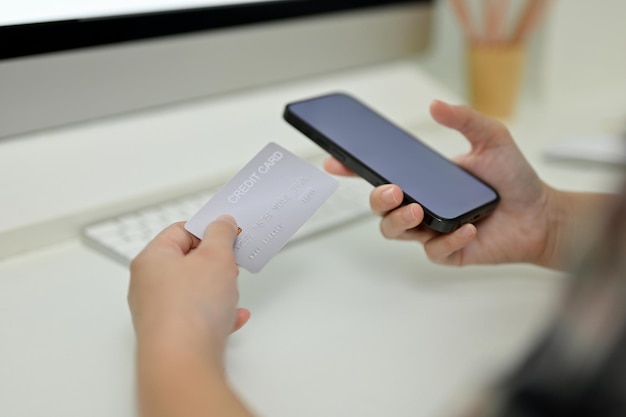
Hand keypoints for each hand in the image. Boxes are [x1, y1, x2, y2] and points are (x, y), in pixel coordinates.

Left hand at [128, 216, 249, 362]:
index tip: (229, 235)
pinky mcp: (171, 335)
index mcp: (152, 259)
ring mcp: (158, 312)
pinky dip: (217, 314)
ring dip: (219, 290)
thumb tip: (221, 222)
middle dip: (215, 264)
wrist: (182, 362)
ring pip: (194, 291)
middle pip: (187, 262)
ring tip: (231, 295)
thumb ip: (221, 234)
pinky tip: (235, 318)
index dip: (207, 230)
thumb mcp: (216, 257)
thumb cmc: (191, 307)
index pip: (180, 231)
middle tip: (232, 265)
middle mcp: (149, 285)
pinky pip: (198, 317)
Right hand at [325, 100, 559, 267]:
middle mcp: (421, 205)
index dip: (354, 168)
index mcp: (423, 180)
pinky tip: (467, 229)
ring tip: (418, 211)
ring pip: (394, 231)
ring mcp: (431, 230)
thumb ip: (464, 120)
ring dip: (400, 221)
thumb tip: (435, 105)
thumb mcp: (491, 140)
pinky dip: (448, 240)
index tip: (336, 160)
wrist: (540, 214)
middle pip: (379, 207)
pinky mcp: (447, 252)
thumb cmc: (513, 180)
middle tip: (392, 189)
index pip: (381, 174)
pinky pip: (434, 251)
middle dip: (377, 199)